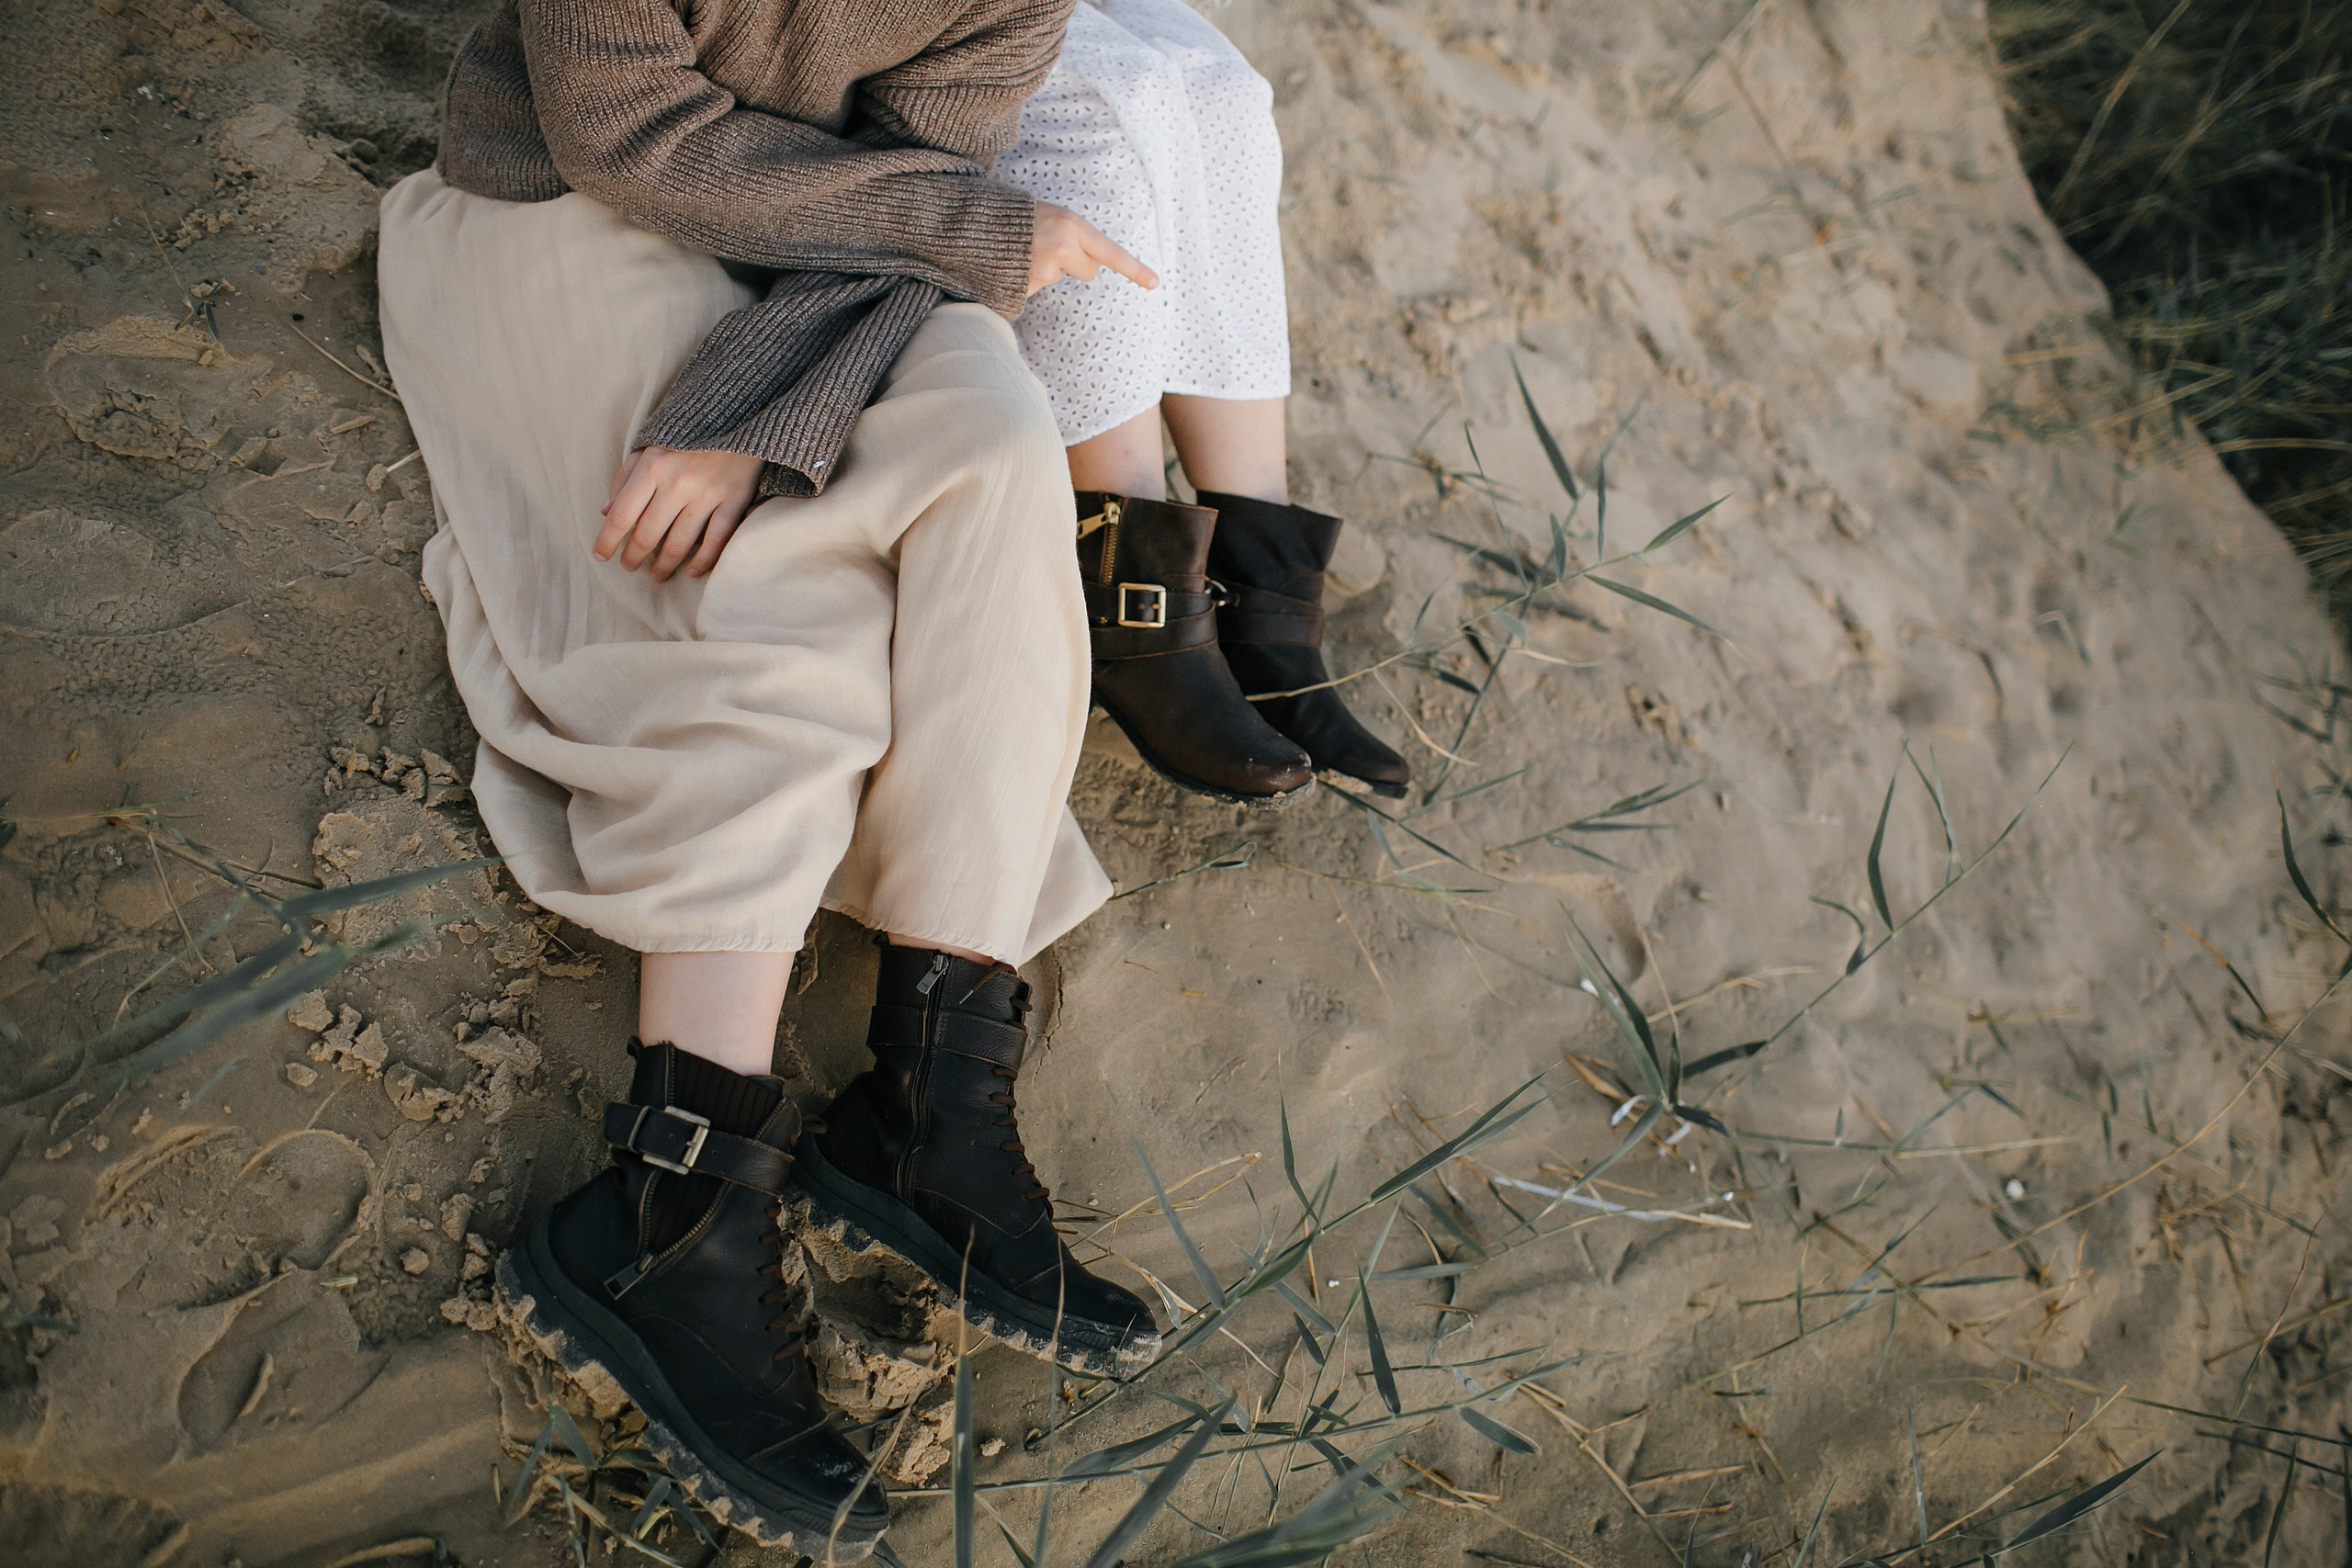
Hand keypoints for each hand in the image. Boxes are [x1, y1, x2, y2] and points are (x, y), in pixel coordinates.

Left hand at [595, 445, 763, 580]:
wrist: (738, 416)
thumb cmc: (687, 435)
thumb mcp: (649, 447)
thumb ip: (625, 477)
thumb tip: (605, 512)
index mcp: (652, 467)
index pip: (622, 515)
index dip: (608, 540)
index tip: (601, 556)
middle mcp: (678, 482)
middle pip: (648, 533)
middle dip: (634, 556)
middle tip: (628, 567)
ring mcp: (708, 493)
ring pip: (680, 543)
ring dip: (664, 565)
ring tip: (656, 574)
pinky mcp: (734, 499)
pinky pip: (716, 540)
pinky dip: (703, 560)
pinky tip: (691, 571)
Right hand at [1028, 200, 1157, 296]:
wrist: (976, 223)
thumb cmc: (1018, 218)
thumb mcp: (1053, 216)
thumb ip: (1074, 236)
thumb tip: (1093, 263)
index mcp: (1071, 224)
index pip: (1110, 252)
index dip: (1134, 269)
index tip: (1155, 283)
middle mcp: (1062, 246)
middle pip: (1089, 270)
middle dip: (1075, 263)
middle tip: (1049, 244)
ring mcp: (1045, 268)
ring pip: (1062, 278)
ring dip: (1048, 268)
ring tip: (1026, 250)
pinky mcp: (1029, 285)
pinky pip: (1040, 286)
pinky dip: (1030, 278)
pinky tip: (1016, 262)